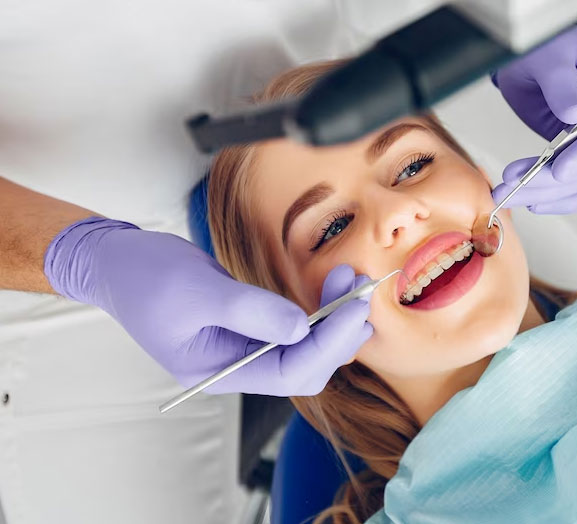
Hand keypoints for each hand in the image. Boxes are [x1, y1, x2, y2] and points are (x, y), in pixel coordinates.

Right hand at [44, 217, 372, 395]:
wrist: (117, 262)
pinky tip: (335, 288)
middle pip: (306, 367)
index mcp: (218, 372)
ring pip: (307, 349)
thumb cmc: (145, 275)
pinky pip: (297, 330)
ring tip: (351, 282)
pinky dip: (320, 311)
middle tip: (361, 290)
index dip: (328, 345)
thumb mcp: (197, 289)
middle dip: (339, 332)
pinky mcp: (252, 328)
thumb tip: (302, 328)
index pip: (289, 373)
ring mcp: (246, 350)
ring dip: (335, 320)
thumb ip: (250, 311)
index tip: (355, 310)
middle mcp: (237, 368)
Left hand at [491, 26, 576, 213]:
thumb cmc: (540, 48)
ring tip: (508, 194)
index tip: (560, 169)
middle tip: (515, 183)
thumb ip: (561, 81)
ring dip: (549, 193)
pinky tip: (530, 200)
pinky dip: (557, 198)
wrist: (526, 62)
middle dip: (556, 178)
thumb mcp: (546, 55)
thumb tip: (576, 115)